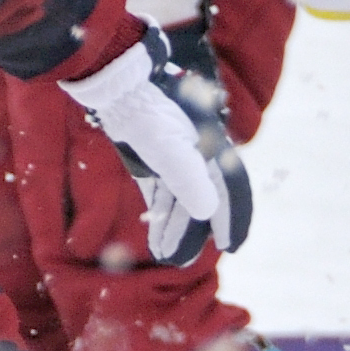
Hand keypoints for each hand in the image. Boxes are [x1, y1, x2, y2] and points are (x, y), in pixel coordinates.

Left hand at [61, 23, 254, 263]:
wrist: (116, 91)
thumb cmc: (145, 115)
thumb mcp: (167, 148)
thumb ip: (188, 180)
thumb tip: (208, 213)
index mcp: (210, 149)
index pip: (230, 189)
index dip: (233, 218)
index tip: (230, 246)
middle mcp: (198, 154)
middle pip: (203, 200)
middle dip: (194, 232)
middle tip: (182, 259)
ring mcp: (175, 158)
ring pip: (181, 201)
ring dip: (175, 229)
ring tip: (166, 256)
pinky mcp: (154, 162)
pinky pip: (163, 195)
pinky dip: (162, 217)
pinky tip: (157, 239)